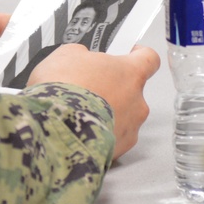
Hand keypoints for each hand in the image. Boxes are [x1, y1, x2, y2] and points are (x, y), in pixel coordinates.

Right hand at [28, 45, 158, 158]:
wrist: (54, 125)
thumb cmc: (63, 87)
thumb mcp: (65, 55)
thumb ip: (82, 55)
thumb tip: (83, 59)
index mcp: (129, 73)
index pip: (148, 59)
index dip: (138, 55)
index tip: (130, 55)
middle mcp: (137, 101)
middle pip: (132, 91)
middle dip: (112, 89)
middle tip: (87, 88)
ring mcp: (130, 127)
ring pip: (123, 117)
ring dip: (105, 114)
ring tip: (78, 113)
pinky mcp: (119, 149)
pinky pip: (112, 138)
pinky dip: (99, 134)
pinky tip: (79, 130)